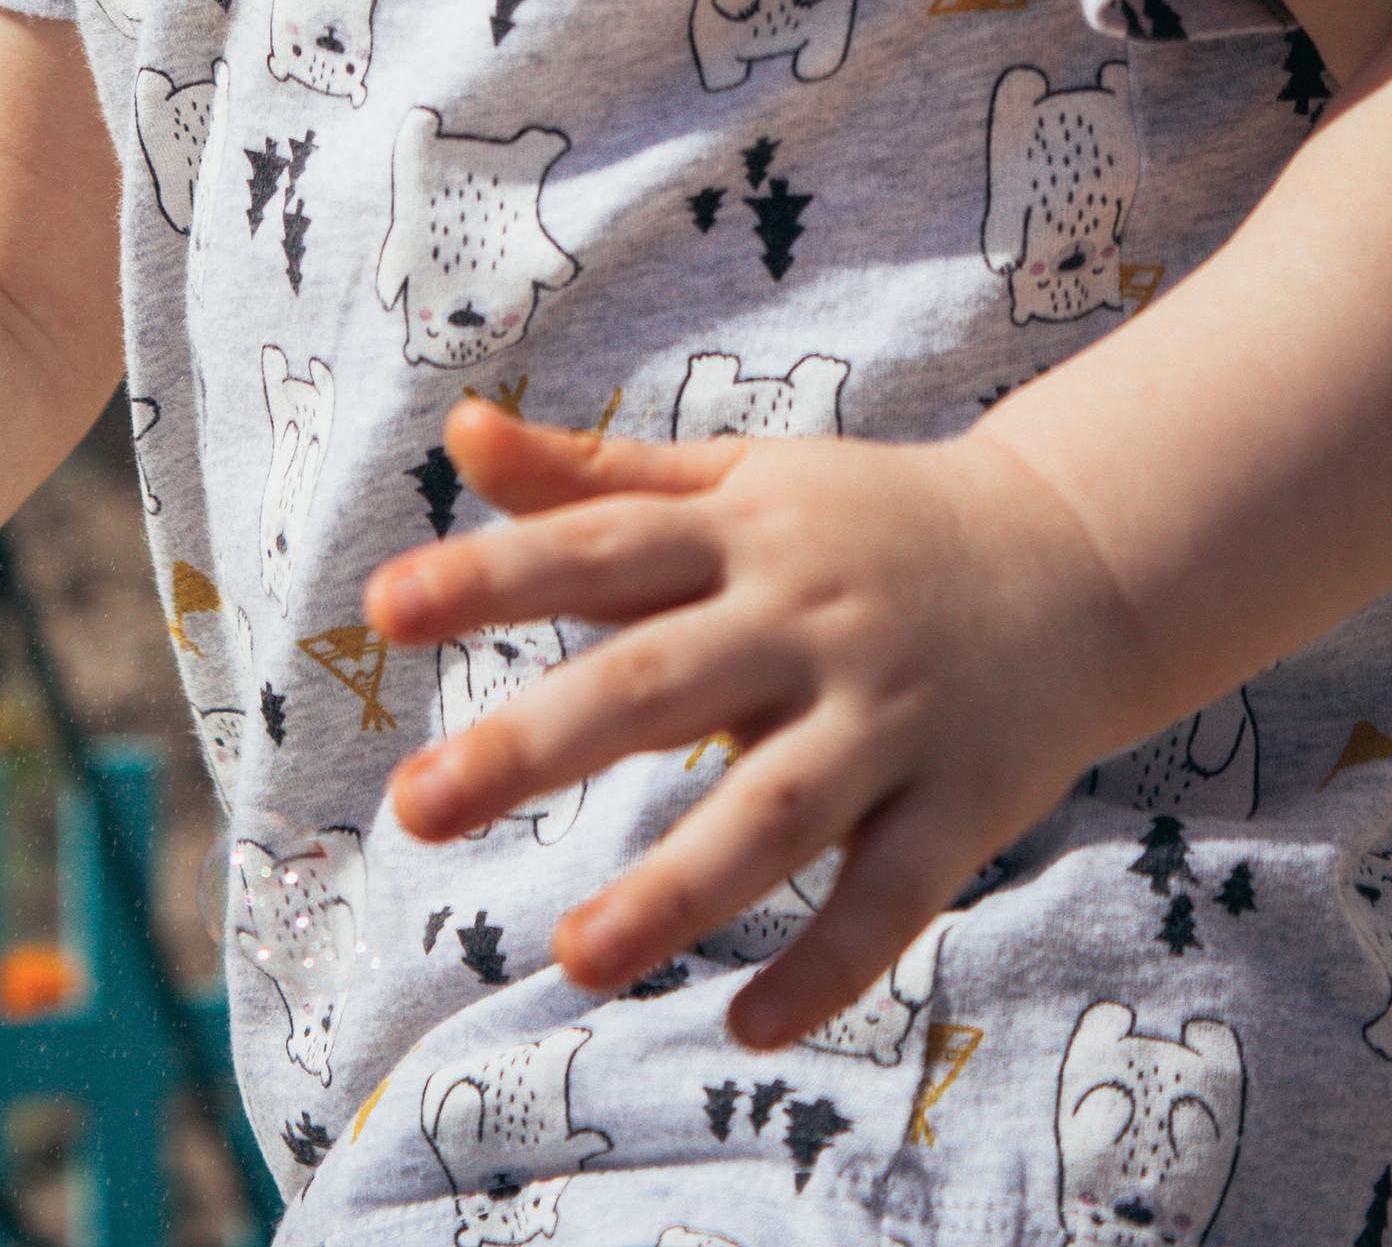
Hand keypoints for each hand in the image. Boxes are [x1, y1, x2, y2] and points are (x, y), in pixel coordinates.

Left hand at [363, 399, 1135, 1047]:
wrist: (1079, 554)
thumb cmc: (865, 522)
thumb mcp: (737, 478)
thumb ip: (595, 475)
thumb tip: (458, 432)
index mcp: (740, 533)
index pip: (594, 549)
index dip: (488, 575)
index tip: (380, 607)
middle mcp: (805, 620)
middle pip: (655, 684)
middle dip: (532, 747)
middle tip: (415, 805)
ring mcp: (887, 717)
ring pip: (771, 814)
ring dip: (671, 890)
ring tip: (571, 962)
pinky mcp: (961, 805)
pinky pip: (888, 901)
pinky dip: (823, 969)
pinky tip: (742, 1027)